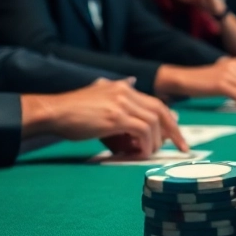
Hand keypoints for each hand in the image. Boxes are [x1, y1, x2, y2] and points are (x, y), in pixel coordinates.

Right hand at [22, 78, 184, 156]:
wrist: (53, 112)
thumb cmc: (72, 111)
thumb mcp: (98, 93)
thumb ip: (116, 90)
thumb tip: (132, 81)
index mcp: (123, 88)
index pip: (155, 103)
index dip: (169, 120)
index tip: (177, 134)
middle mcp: (126, 92)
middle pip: (161, 111)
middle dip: (174, 131)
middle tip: (182, 147)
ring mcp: (121, 103)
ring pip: (153, 122)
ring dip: (155, 141)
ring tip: (149, 153)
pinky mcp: (116, 117)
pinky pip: (142, 131)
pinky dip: (145, 144)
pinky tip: (140, 153)